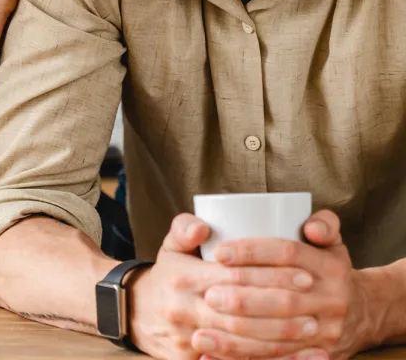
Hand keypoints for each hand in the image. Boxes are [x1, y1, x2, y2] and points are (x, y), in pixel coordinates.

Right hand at [129, 215, 315, 359]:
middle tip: (315, 300)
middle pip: (243, 311)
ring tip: (313, 329)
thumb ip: (184, 227)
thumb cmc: (167, 274)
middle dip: (282, 307)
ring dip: (281, 338)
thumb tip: (204, 227)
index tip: (304, 272)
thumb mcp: (170, 246)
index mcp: (183, 276)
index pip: (234, 276)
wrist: (138, 313)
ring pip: (243, 342)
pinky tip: (295, 358)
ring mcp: (190, 339)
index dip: (271, 275)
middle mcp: (186, 309)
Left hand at [195, 210, 379, 359]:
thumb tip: (311, 227)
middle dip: (243, 299)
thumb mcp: (332, 240)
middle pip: (282, 299)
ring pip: (279, 336)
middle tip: (209, 295)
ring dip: (239, 337)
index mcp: (330, 266)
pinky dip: (247, 359)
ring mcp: (327, 333)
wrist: (365, 313)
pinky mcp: (319, 357)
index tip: (219, 252)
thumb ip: (323, 223)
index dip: (252, 252)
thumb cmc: (330, 266)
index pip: (287, 253)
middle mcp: (332, 300)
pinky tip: (216, 357)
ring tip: (204, 331)